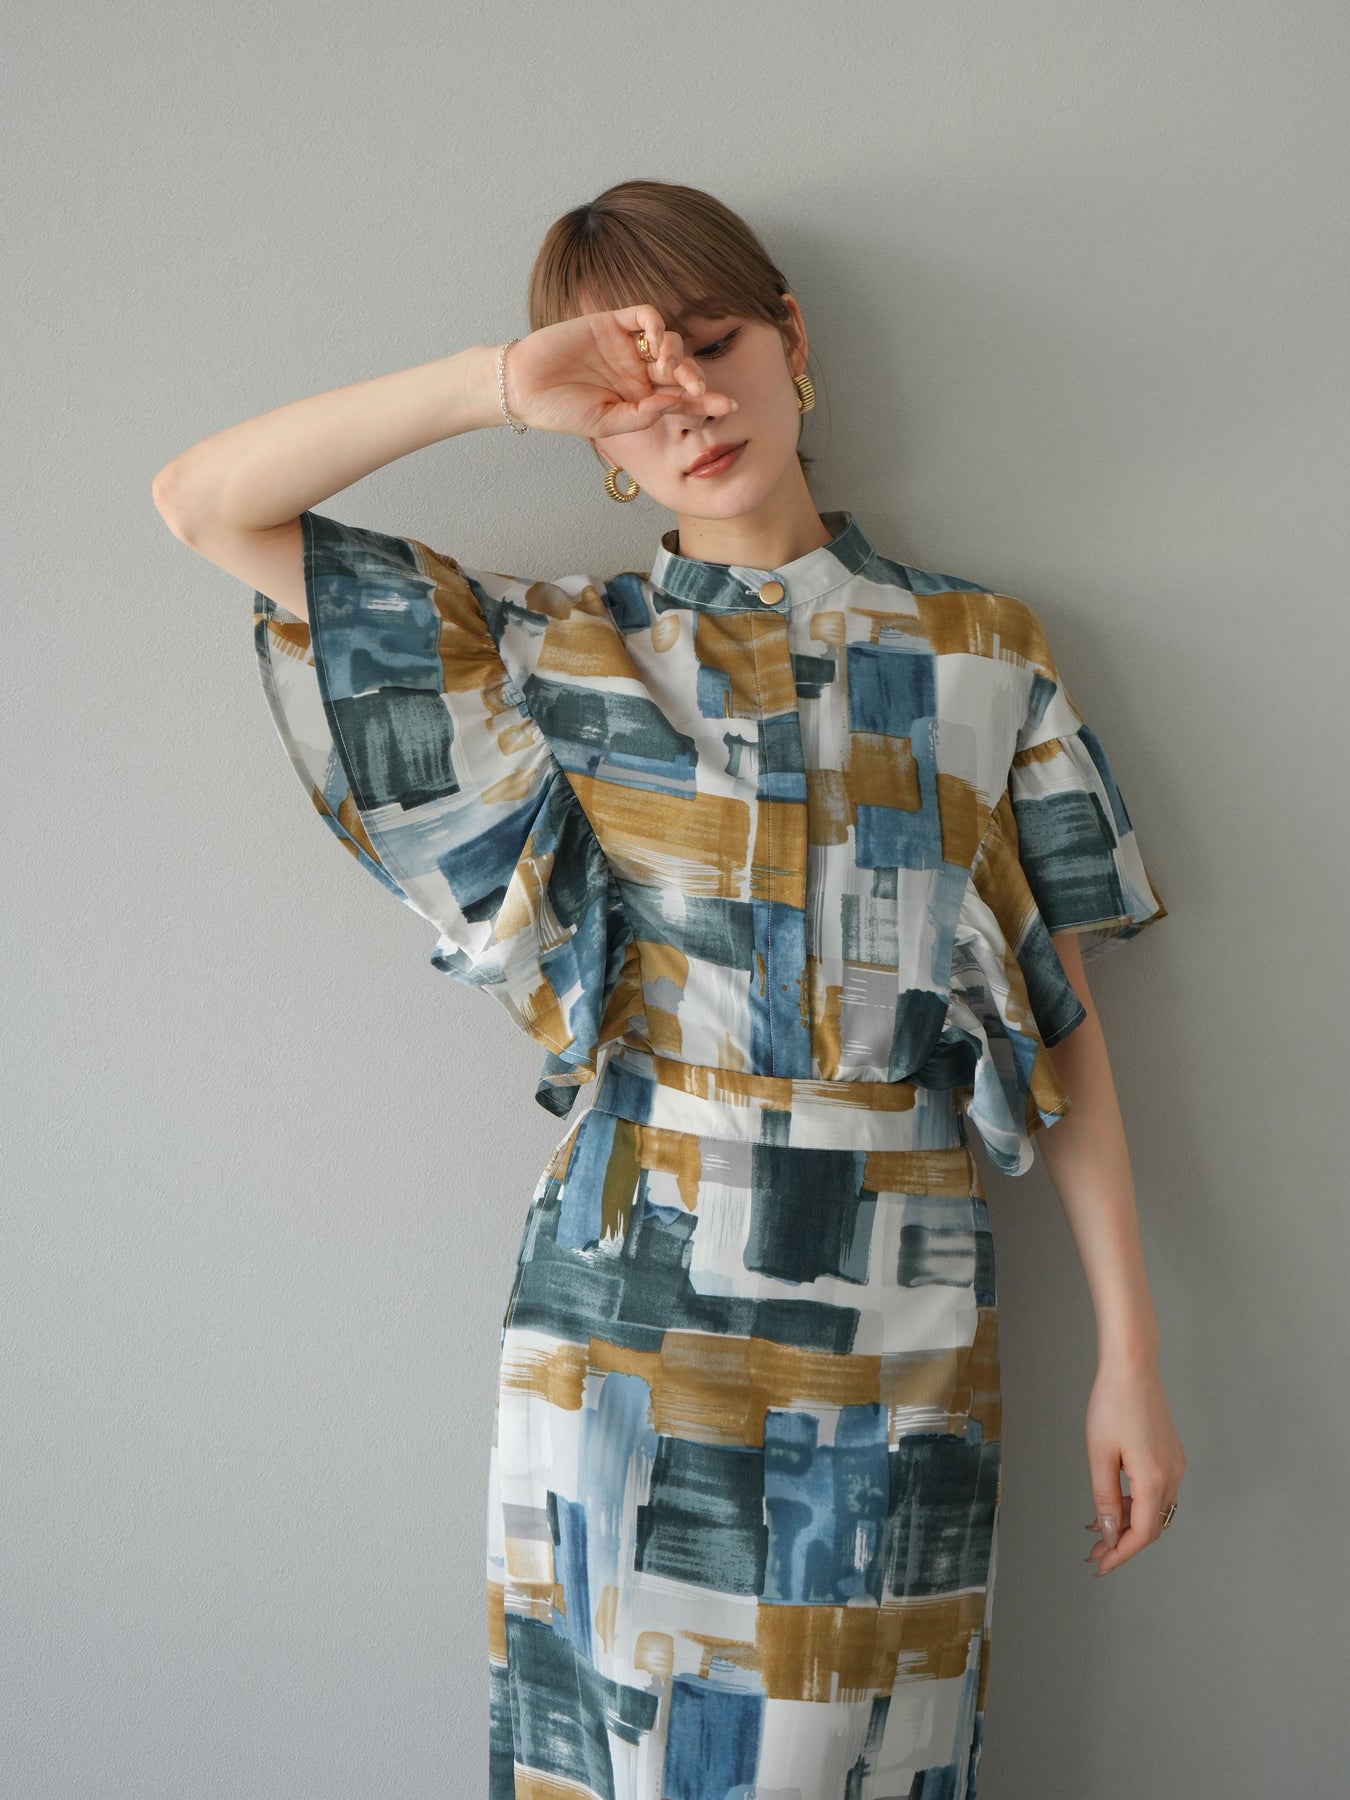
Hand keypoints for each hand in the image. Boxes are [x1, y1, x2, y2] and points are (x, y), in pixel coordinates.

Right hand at [497, 307, 738, 437]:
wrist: (521, 387)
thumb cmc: (559, 411)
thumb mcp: (605, 424)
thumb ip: (641, 415)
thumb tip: (676, 401)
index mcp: (639, 399)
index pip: (679, 399)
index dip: (704, 401)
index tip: (727, 406)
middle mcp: (637, 372)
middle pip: (681, 371)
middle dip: (697, 379)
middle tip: (704, 390)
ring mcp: (625, 346)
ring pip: (668, 342)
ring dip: (678, 354)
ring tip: (670, 370)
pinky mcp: (610, 322)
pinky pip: (643, 315)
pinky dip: (656, 323)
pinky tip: (657, 341)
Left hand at [1082, 1351, 1185, 1575]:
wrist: (1133, 1366)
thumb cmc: (1112, 1404)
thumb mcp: (1100, 1454)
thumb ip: (1105, 1497)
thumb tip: (1109, 1532)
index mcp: (1154, 1479)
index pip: (1142, 1533)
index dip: (1122, 1554)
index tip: (1101, 1565)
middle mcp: (1172, 1476)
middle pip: (1151, 1526)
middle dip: (1123, 1542)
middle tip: (1094, 1551)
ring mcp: (1175, 1465)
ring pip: (1155, 1510)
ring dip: (1129, 1523)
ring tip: (1098, 1528)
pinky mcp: (1171, 1454)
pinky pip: (1157, 1492)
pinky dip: (1137, 1504)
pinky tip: (1115, 1502)